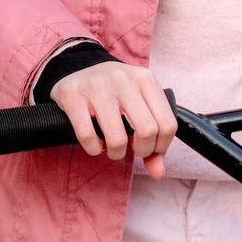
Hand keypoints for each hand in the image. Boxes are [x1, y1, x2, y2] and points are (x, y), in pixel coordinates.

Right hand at [51, 62, 177, 177]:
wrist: (76, 69)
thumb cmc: (114, 92)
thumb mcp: (138, 105)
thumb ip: (153, 139)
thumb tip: (158, 173)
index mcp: (145, 79)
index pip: (167, 124)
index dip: (161, 146)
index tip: (149, 148)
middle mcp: (123, 79)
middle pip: (147, 131)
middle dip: (141, 150)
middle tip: (131, 148)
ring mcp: (97, 86)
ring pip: (117, 138)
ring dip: (116, 153)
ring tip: (111, 147)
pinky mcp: (73, 95)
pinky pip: (88, 136)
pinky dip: (94, 149)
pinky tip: (95, 143)